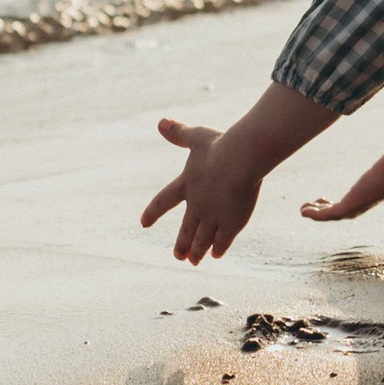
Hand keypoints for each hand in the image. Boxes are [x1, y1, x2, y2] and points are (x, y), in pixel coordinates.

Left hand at [141, 117, 262, 263]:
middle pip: (186, 229)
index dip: (153, 212)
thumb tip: (160, 122)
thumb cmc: (220, 146)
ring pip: (202, 240)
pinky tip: (216, 255)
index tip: (143, 223)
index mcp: (186, 184)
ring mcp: (213, 216)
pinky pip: (222, 241)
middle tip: (178, 256)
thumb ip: (179, 133)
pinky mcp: (231, 223)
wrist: (240, 159)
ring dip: (196, 252)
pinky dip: (218, 249)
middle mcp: (196, 204)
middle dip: (181, 244)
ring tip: (193, 261)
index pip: (163, 201)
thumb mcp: (197, 137)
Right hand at [298, 145, 383, 223]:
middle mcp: (366, 202)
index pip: (354, 202)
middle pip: (342, 212)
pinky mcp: (352, 204)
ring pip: (334, 216)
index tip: (325, 198)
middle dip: (325, 210)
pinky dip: (316, 216)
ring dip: (318, 215)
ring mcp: (359, 205)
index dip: (339, 202)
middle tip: (310, 206)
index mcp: (373, 191)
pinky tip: (304, 212)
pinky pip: (330, 215)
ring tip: (303, 211)